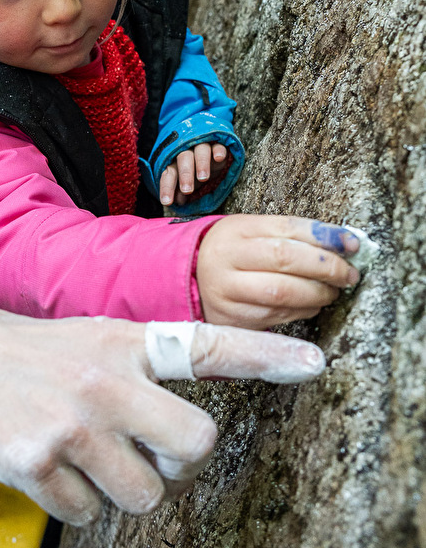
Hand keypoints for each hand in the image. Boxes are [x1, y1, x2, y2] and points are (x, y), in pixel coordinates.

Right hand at [0, 311, 326, 522]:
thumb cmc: (37, 353)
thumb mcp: (96, 338)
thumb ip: (146, 371)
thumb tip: (194, 443)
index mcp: (125, 344)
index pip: (207, 346)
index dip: (265, 355)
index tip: (314, 364)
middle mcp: (104, 381)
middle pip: (194, 447)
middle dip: (179, 464)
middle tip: (150, 455)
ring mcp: (70, 425)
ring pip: (143, 497)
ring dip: (122, 491)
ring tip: (86, 458)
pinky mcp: (33, 464)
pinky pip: (87, 517)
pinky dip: (75, 503)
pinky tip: (48, 466)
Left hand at [160, 142, 228, 205]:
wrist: (211, 152)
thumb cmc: (194, 170)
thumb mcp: (187, 182)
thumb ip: (181, 191)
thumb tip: (178, 201)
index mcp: (176, 161)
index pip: (169, 173)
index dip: (167, 187)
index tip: (167, 202)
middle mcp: (187, 150)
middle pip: (184, 158)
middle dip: (185, 175)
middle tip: (187, 190)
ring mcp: (203, 145)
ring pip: (200, 150)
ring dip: (201, 163)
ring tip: (203, 178)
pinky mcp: (218, 144)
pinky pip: (218, 145)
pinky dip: (218, 150)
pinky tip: (218, 158)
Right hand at [196, 215, 360, 329]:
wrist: (195, 279)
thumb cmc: (237, 253)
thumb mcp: (256, 232)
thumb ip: (295, 235)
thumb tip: (345, 243)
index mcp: (237, 229)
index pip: (288, 227)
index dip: (325, 236)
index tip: (353, 244)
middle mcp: (226, 258)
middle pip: (286, 259)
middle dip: (327, 267)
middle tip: (349, 274)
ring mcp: (227, 291)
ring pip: (283, 292)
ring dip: (318, 293)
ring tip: (333, 290)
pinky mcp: (232, 319)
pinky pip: (278, 315)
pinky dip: (304, 310)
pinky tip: (313, 303)